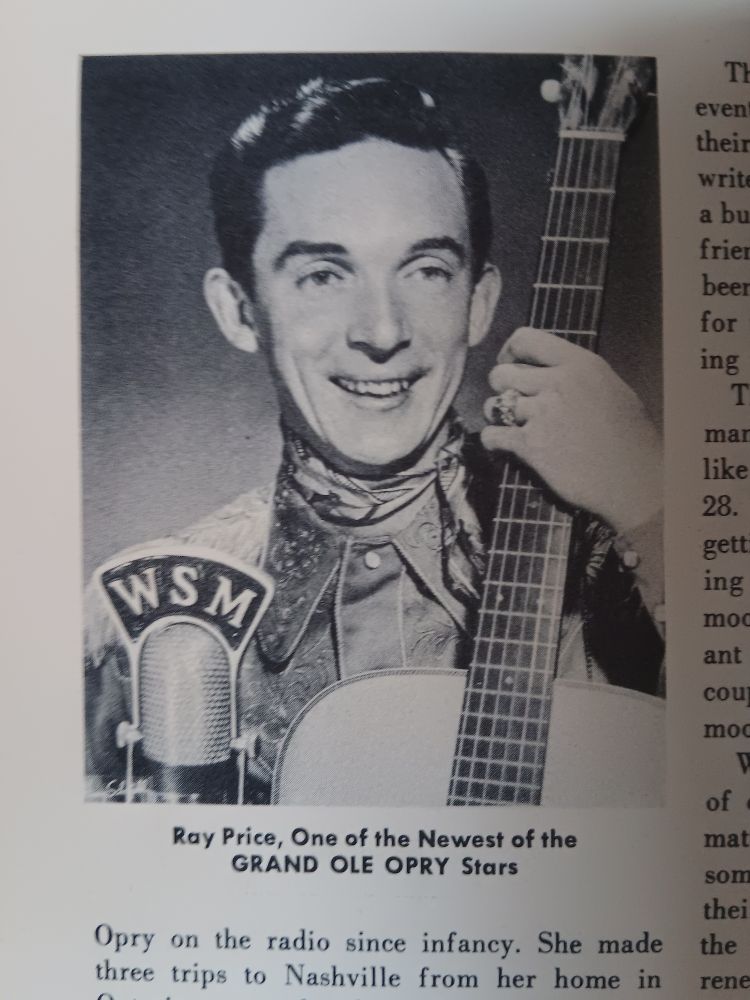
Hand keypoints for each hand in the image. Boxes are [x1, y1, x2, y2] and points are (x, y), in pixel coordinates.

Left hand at [480, 327, 661, 534]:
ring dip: (497, 415)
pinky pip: (492, 435)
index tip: (510, 363)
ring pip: (494, 405)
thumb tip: (551, 371)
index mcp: (578, 364)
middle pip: (502, 373)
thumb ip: (576, 376)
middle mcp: (557, 383)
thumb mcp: (610, 389)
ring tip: (510, 423)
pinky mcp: (530, 445)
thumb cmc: (630, 438)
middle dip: (501, 387)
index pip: (525, 339)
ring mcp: (541, 414)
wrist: (633, 479)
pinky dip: (492, 440)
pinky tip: (501, 444)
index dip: (510, 352)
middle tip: (512, 400)